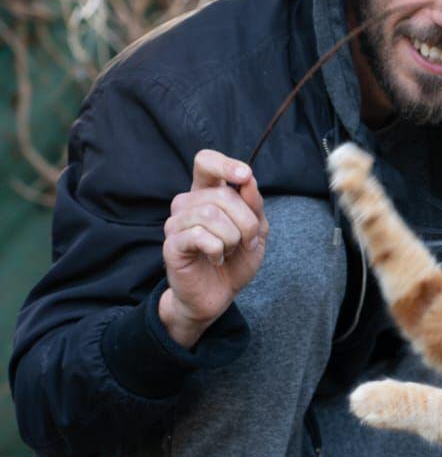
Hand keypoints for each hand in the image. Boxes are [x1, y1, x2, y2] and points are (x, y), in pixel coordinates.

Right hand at [159, 150, 267, 346]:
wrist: (218, 295)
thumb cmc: (234, 260)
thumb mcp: (255, 231)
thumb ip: (254, 205)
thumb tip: (248, 179)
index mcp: (206, 193)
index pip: (205, 161)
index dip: (225, 164)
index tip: (245, 176)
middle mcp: (187, 203)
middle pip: (221, 195)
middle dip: (246, 221)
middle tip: (247, 242)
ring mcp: (176, 223)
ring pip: (211, 214)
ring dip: (231, 238)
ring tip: (228, 251)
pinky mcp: (172, 244)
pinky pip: (199, 235)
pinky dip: (217, 250)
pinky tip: (215, 258)